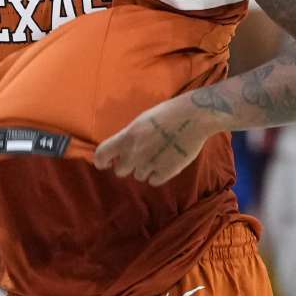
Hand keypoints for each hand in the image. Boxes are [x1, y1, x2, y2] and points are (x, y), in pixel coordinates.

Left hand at [94, 95, 222, 185]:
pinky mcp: (166, 173)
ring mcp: (150, 164)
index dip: (102, 161)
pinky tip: (166, 161)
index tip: (105, 163)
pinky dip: (158, 175)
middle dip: (127, 165)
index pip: (102, 155)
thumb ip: (129, 137)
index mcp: (127, 137)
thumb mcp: (141, 122)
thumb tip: (121, 150)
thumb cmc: (167, 114)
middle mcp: (135, 153)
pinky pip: (154, 181)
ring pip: (139, 176)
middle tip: (139, 156)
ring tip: (158, 154)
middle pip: (120, 171)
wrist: (194, 117)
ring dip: (145, 169)